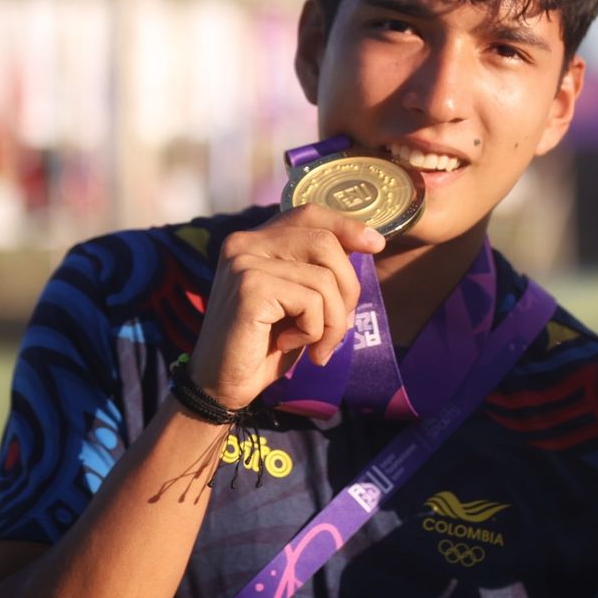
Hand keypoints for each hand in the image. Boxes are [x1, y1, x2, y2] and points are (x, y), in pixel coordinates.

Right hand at [189, 206, 384, 408]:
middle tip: (337, 327)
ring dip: (332, 321)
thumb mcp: (297, 302)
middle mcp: (245, 242)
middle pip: (325, 243)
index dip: (346, 225)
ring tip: (316, 346)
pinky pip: (311, 302)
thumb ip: (318, 272)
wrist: (221, 385)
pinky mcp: (250, 287)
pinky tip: (288, 344)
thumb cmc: (263, 346)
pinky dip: (312, 331)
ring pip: (324, 278)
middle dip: (348, 289)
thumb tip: (367, 247)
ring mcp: (245, 262)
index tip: (375, 244)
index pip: (308, 213)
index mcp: (254, 240)